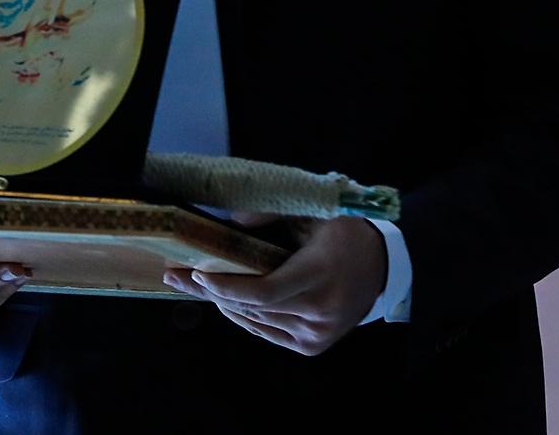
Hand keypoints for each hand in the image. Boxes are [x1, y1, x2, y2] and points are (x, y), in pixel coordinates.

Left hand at [163, 215, 386, 355]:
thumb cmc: (342, 232)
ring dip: (224, 303)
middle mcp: (320, 310)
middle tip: (175, 277)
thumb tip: (231, 222)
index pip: (263, 293)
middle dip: (211, 292)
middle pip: (252, 308)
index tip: (196, 273)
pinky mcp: (314, 345)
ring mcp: (318, 333)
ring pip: (256, 322)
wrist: (382, 265)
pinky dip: (244, 317)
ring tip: (192, 285)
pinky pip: (266, 332)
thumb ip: (270, 213)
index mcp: (320, 275)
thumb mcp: (311, 212)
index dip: (226, 287)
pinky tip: (225, 302)